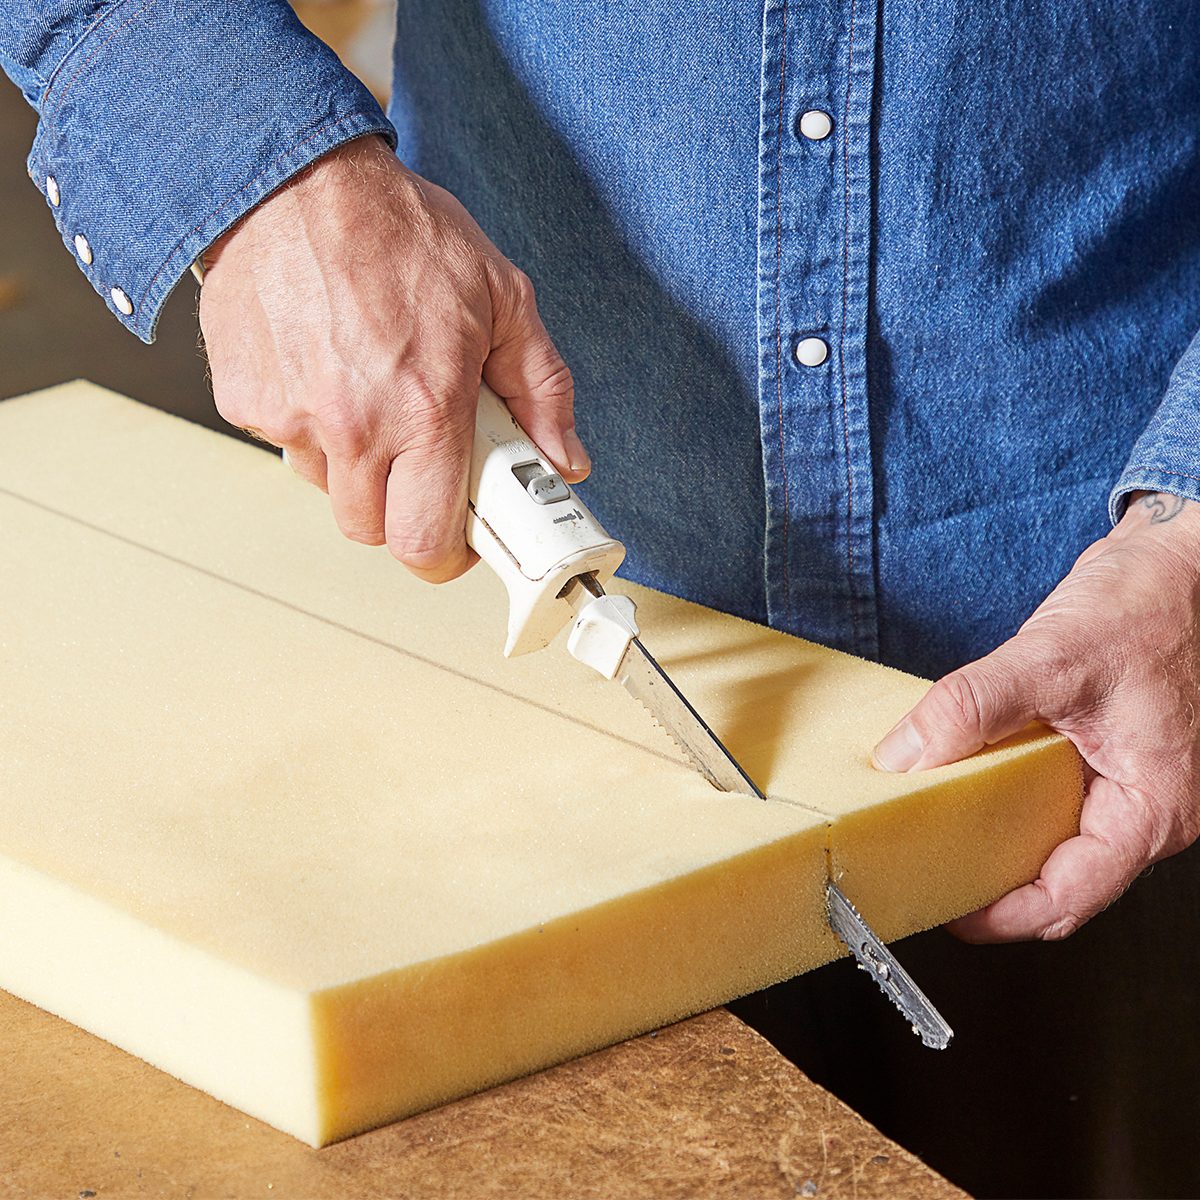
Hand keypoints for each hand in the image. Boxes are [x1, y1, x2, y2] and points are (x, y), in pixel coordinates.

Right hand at [198, 134, 588, 581]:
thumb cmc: (398, 229)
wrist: (292, 173)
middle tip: (421, 460)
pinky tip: (326, 370)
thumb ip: (542, 389)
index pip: (427, 543)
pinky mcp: (245, 401)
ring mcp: (291, 416)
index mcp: (425, 407)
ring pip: (329, 490)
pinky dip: (310, 426)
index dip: (447, 555)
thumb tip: (564, 458)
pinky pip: (286, 445)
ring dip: (357, 466)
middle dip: (404, 509)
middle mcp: (353, 424)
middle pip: (375, 531)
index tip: (460, 539)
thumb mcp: (502, 296)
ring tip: (373, 396)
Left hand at [872, 492, 1199, 941]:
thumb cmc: (1157, 604)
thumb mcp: (1057, 657)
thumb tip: (904, 754)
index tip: (946, 911)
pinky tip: (957, 770)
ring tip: (930, 820)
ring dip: (990, 828)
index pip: (1069, 897)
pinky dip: (999, 787)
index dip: (1002, 915)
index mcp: (1152, 808)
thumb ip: (974, 706)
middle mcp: (1140, 804)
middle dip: (988, 876)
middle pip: (1055, 874)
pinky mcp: (1099, 749)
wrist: (1186, 559)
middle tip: (924, 865)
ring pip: (1047, 832)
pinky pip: (1043, 790)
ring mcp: (1120, 778)